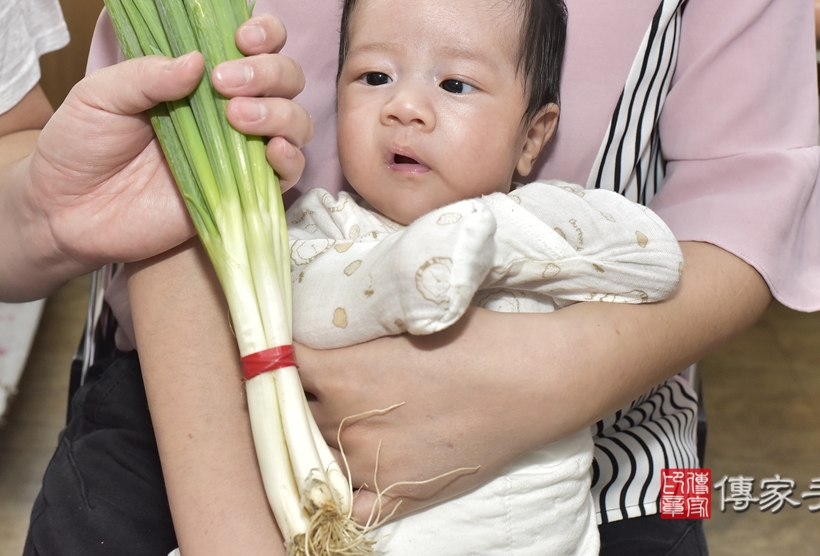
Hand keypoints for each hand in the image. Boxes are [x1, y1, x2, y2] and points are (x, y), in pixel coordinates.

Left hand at [29, 14, 311, 267]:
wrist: (63, 212)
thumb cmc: (79, 145)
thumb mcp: (99, 96)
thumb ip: (145, 75)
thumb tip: (197, 60)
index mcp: (198, 74)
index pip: (254, 42)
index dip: (264, 32)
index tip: (241, 38)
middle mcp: (228, 107)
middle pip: (285, 76)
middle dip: (269, 71)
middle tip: (225, 82)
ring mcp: (239, 151)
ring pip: (295, 120)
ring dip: (280, 112)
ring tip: (237, 117)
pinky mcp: (241, 194)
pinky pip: (288, 173)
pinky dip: (290, 158)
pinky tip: (270, 152)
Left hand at [296, 241, 770, 524]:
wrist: (538, 378)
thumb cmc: (479, 334)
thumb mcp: (406, 314)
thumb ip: (355, 330)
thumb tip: (320, 324)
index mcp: (343, 372)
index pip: (281, 366)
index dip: (287, 356)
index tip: (300, 349)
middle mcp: (348, 423)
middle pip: (301, 410)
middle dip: (312, 394)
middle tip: (341, 377)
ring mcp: (373, 465)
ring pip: (322, 453)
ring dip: (330, 436)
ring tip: (358, 415)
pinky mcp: (401, 494)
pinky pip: (353, 506)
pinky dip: (350, 492)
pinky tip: (360, 469)